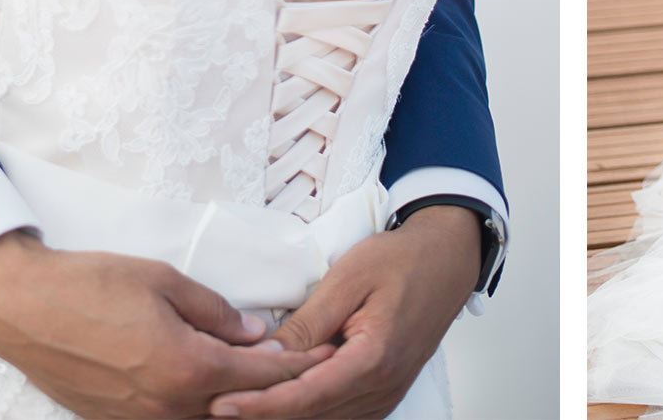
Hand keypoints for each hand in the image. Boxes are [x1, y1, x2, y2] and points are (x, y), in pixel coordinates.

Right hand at [0, 230, 328, 419]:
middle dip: (278, 390)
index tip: (327, 356)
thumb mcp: (163, 280)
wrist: (22, 309)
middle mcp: (167, 406)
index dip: (300, 366)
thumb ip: (215, 311)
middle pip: (242, 406)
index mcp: (186, 366)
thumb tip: (254, 333)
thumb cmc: (91, 283)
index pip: (262, 374)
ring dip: (241, 403)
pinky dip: (201, 409)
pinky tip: (215, 391)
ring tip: (266, 382)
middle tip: (308, 370)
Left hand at [208, 205, 481, 418]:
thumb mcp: (347, 279)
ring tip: (239, 403)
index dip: (261, 406)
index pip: (307, 397)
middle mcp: (382, 388)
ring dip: (283, 414)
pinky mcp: (381, 394)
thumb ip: (307, 325)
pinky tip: (276, 400)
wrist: (447, 259)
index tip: (221, 405)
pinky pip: (339, 414)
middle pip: (312, 417)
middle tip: (215, 405)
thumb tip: (264, 359)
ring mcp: (385, 396)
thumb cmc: (401, 261)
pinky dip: (306, 410)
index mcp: (375, 359)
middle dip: (263, 414)